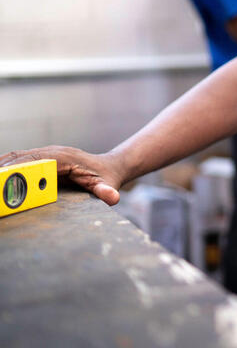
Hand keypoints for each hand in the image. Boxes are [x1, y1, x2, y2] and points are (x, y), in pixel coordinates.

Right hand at [0, 146, 122, 204]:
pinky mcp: (42, 159)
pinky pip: (19, 160)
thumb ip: (106, 191)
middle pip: (20, 158)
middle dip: (2, 170)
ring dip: (2, 167)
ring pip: (16, 157)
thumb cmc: (107, 176)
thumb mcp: (108, 184)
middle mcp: (52, 152)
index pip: (34, 161)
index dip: (15, 169)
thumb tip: (112, 197)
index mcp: (63, 158)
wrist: (110, 166)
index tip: (2, 179)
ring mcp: (46, 154)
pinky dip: (5, 166)